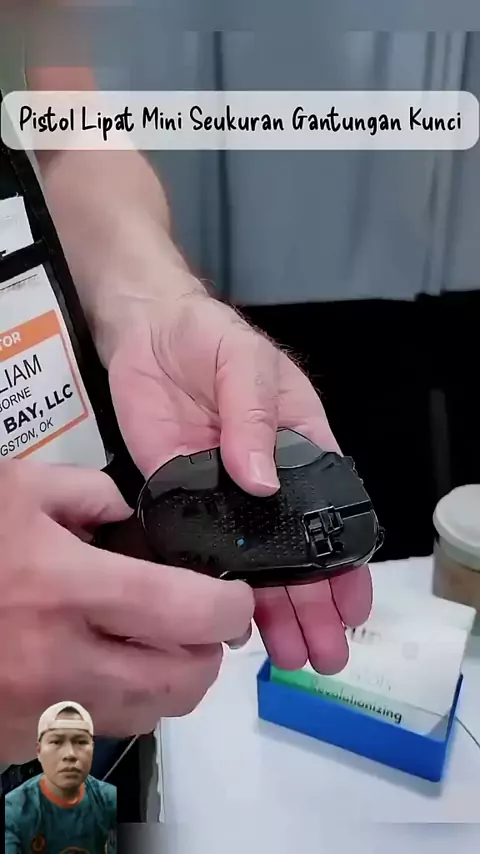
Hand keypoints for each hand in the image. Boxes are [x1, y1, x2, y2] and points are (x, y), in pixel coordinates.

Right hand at [0, 459, 252, 761]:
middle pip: (178, 684)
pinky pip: (90, 734)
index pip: (184, 612)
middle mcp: (56, 661)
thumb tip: (126, 519)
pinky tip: (94, 668)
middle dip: (207, 656)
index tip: (234, 599)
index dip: (228, 609)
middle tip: (203, 628)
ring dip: (167, 686)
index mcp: (63, 587)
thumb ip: (87, 494)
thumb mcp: (14, 487)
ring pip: (143, 718)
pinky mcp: (13, 740)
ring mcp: (34, 712)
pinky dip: (112, 706)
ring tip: (156, 649)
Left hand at [108, 291, 372, 673]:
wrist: (145, 334)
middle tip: (323, 655)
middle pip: (297, 552)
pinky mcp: (181, 501)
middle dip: (314, 604)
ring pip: (254, 563)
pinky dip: (218, 589)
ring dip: (274, 609)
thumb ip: (254, 419)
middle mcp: (267, 483)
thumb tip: (263, 483)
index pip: (332, 512)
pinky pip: (203, 552)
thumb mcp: (245, 366)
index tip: (352, 607)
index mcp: (300, 448)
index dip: (344, 561)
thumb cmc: (210, 341)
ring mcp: (224, 497)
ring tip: (292, 657)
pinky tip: (231, 624)